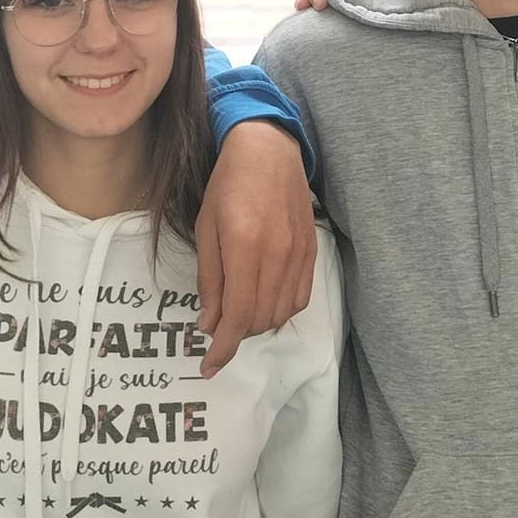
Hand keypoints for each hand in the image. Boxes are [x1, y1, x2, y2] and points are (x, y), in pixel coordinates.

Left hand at [194, 119, 314, 376]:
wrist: (269, 151)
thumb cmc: (228, 185)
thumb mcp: (206, 229)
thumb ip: (209, 279)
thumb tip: (209, 324)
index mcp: (245, 246)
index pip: (238, 315)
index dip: (223, 348)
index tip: (209, 366)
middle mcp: (277, 254)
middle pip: (260, 318)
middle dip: (236, 334)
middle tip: (216, 327)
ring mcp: (299, 254)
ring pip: (281, 312)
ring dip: (257, 324)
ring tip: (238, 313)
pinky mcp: (312, 251)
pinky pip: (300, 297)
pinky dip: (280, 310)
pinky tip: (264, 303)